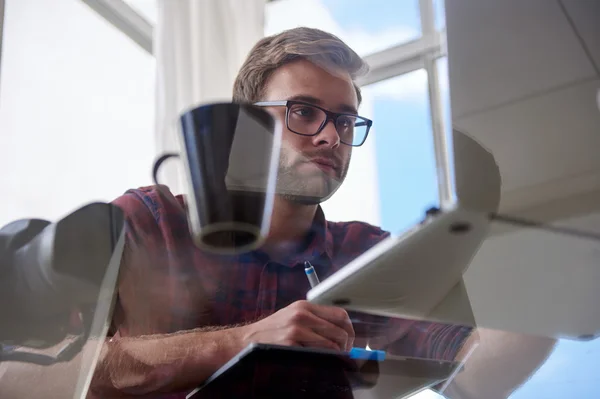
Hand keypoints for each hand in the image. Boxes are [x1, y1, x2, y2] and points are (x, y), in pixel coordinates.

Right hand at [239, 300, 354, 350]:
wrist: (245, 342)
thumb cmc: (270, 332)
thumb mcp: (291, 317)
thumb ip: (313, 319)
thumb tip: (339, 331)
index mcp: (304, 306)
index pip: (340, 314)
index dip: (349, 329)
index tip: (349, 340)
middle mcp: (302, 314)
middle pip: (340, 330)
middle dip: (346, 346)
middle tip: (344, 354)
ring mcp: (297, 329)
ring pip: (332, 344)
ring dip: (336, 355)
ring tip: (332, 360)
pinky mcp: (291, 344)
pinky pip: (319, 354)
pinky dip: (324, 360)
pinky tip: (319, 362)